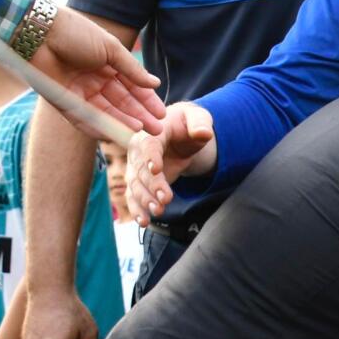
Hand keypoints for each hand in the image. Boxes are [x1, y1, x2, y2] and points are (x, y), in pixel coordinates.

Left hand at [36, 8, 164, 132]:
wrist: (39, 32)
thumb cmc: (75, 32)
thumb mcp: (110, 48)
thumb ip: (132, 69)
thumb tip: (154, 83)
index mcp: (107, 64)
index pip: (132, 86)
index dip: (146, 100)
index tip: (160, 113)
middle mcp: (95, 80)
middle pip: (121, 102)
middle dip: (139, 115)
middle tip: (156, 130)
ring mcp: (79, 92)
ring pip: (105, 112)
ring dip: (122, 122)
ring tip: (139, 131)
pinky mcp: (63, 102)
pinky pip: (82, 118)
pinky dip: (97, 127)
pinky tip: (113, 134)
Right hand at [124, 103, 214, 225]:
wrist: (178, 133)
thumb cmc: (187, 123)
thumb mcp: (197, 117)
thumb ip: (200, 123)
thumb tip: (204, 133)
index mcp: (152, 133)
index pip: (149, 145)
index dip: (151, 157)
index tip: (157, 169)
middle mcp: (139, 150)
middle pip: (141, 169)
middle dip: (152, 185)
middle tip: (165, 199)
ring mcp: (137, 167)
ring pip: (136, 185)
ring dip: (145, 200)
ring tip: (159, 211)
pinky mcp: (140, 182)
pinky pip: (134, 196)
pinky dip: (137, 209)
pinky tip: (144, 222)